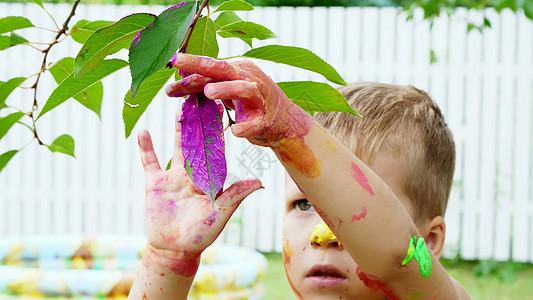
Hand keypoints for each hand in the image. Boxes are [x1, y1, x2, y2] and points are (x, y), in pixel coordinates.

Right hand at [137, 110, 261, 273]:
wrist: (174, 250)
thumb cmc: (201, 235)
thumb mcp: (220, 214)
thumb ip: (236, 195)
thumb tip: (260, 182)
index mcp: (210, 178)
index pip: (216, 150)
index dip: (219, 131)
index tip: (224, 110)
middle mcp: (193, 173)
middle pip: (197, 142)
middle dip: (200, 122)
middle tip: (203, 97)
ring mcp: (173, 177)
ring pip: (176, 146)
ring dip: (178, 128)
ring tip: (179, 106)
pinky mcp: (155, 184)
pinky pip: (150, 162)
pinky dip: (146, 148)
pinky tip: (144, 131)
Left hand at [165, 53, 313, 146]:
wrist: (285, 122)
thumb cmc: (250, 103)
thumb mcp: (229, 88)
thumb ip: (208, 83)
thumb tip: (180, 77)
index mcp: (238, 69)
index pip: (210, 65)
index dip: (190, 64)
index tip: (171, 62)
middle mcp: (249, 79)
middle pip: (223, 69)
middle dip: (200, 65)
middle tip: (180, 63)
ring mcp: (259, 100)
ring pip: (244, 89)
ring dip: (226, 89)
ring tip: (208, 93)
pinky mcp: (266, 121)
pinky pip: (255, 123)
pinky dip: (246, 127)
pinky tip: (235, 131)